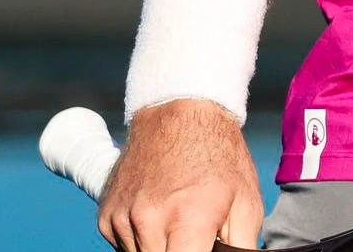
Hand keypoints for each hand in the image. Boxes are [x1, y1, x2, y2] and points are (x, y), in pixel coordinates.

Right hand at [102, 97, 261, 251]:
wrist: (179, 115)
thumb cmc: (219, 157)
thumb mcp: (247, 202)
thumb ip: (242, 246)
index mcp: (189, 220)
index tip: (205, 248)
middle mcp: (148, 222)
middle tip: (197, 236)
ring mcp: (122, 220)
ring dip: (160, 249)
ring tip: (178, 223)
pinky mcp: (106, 218)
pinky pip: (124, 247)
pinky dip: (142, 241)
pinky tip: (159, 217)